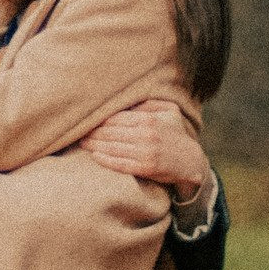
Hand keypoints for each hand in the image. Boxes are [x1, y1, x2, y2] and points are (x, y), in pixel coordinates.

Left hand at [79, 99, 209, 202]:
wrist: (191, 161)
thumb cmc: (176, 133)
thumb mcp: (169, 111)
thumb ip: (148, 104)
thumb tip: (126, 101)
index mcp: (149, 119)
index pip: (116, 118)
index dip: (99, 119)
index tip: (86, 119)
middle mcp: (146, 135)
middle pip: (110, 132)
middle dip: (92, 132)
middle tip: (77, 131)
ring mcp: (145, 153)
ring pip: (112, 147)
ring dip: (94, 145)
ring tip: (81, 142)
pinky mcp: (145, 168)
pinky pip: (119, 163)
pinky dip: (105, 159)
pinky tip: (94, 155)